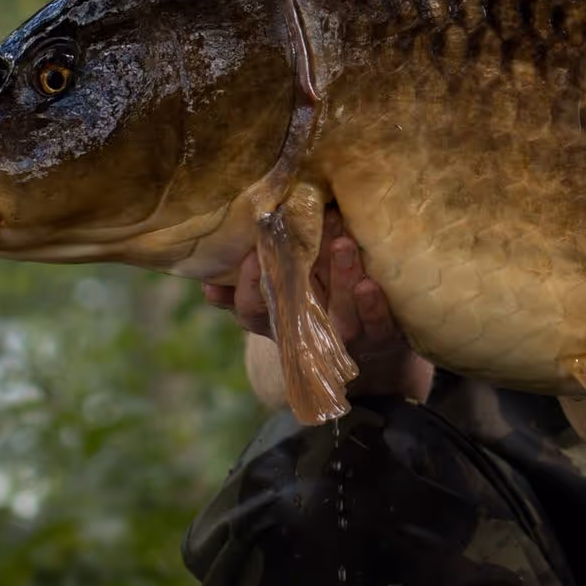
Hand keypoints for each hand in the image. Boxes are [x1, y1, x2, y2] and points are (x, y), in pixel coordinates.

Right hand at [201, 206, 433, 400]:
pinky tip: (371, 284)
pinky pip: (378, 324)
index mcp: (282, 321)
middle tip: (291, 240)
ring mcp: (348, 336)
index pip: (254, 309)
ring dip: (339, 279)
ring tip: (342, 244)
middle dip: (290, 278)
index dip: (249, 285)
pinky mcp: (383, 336)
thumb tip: (201, 275)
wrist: (375, 344)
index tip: (250, 255)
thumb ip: (251, 281)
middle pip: (295, 311)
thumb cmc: (322, 304)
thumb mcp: (285, 294)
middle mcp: (312, 333)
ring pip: (339, 315)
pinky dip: (373, 306)